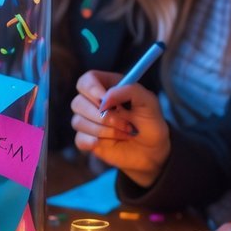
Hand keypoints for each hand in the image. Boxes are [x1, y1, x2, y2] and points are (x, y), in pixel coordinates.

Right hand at [71, 70, 169, 186]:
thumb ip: (129, 90)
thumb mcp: (149, 101)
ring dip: (105, 130)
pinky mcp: (87, 139)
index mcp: (107, 87)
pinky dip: (97, 142)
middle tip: (125, 123)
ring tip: (125, 133)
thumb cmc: (150, 123)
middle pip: (78, 102)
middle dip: (103, 116)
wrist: (152, 150)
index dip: (91, 89)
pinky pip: (80, 139)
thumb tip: (104, 99)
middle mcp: (94, 103)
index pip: (86, 80)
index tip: (104, 99)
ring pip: (78, 122)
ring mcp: (89, 122)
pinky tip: (112, 143)